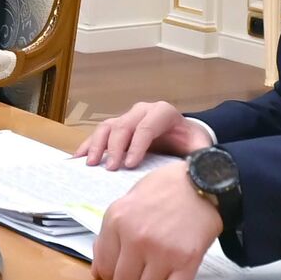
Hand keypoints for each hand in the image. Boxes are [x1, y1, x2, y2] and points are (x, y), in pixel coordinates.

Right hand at [76, 101, 213, 170]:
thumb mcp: (201, 148)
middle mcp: (143, 111)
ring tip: (91, 164)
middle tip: (111, 168)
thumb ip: (201, 156)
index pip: (146, 127)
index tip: (130, 165)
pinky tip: (78, 158)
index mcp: (163, 113)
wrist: (187, 136)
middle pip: (123, 125)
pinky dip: (88, 145)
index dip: (136, 146)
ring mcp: (128, 117)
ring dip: (97, 145)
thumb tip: (196, 168)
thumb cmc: (193, 143)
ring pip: (107, 126)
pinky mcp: (117, 127)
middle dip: (115, 147)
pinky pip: (99, 133)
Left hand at [92, 161, 221, 279]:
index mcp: (116, 222)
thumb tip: (98, 272)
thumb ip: (108, 238)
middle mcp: (136, 238)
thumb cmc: (161, 191)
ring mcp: (162, 250)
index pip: (104, 270)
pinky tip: (175, 277)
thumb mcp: (124, 206)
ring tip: (159, 273)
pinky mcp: (188, 259)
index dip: (113, 275)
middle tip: (142, 273)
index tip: (124, 270)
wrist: (200, 181)